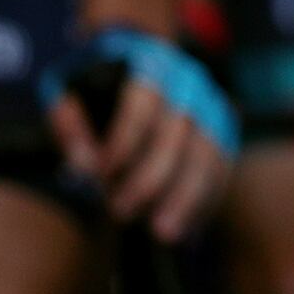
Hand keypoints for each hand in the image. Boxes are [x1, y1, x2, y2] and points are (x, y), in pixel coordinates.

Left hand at [48, 26, 235, 242]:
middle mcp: (188, 82)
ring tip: (164, 232)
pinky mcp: (224, 130)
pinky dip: (208, 199)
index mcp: (149, 65)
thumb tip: (82, 166)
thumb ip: (69, 123)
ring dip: (187, 196)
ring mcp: (212, 106)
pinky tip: (188, 228)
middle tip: (122, 212)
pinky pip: (223, 167)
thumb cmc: (97, 84)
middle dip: (151, 177)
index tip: (100, 176)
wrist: (140, 61)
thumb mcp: (69, 90)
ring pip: (208, 152)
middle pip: (178, 132)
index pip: (143, 104)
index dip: (123, 141)